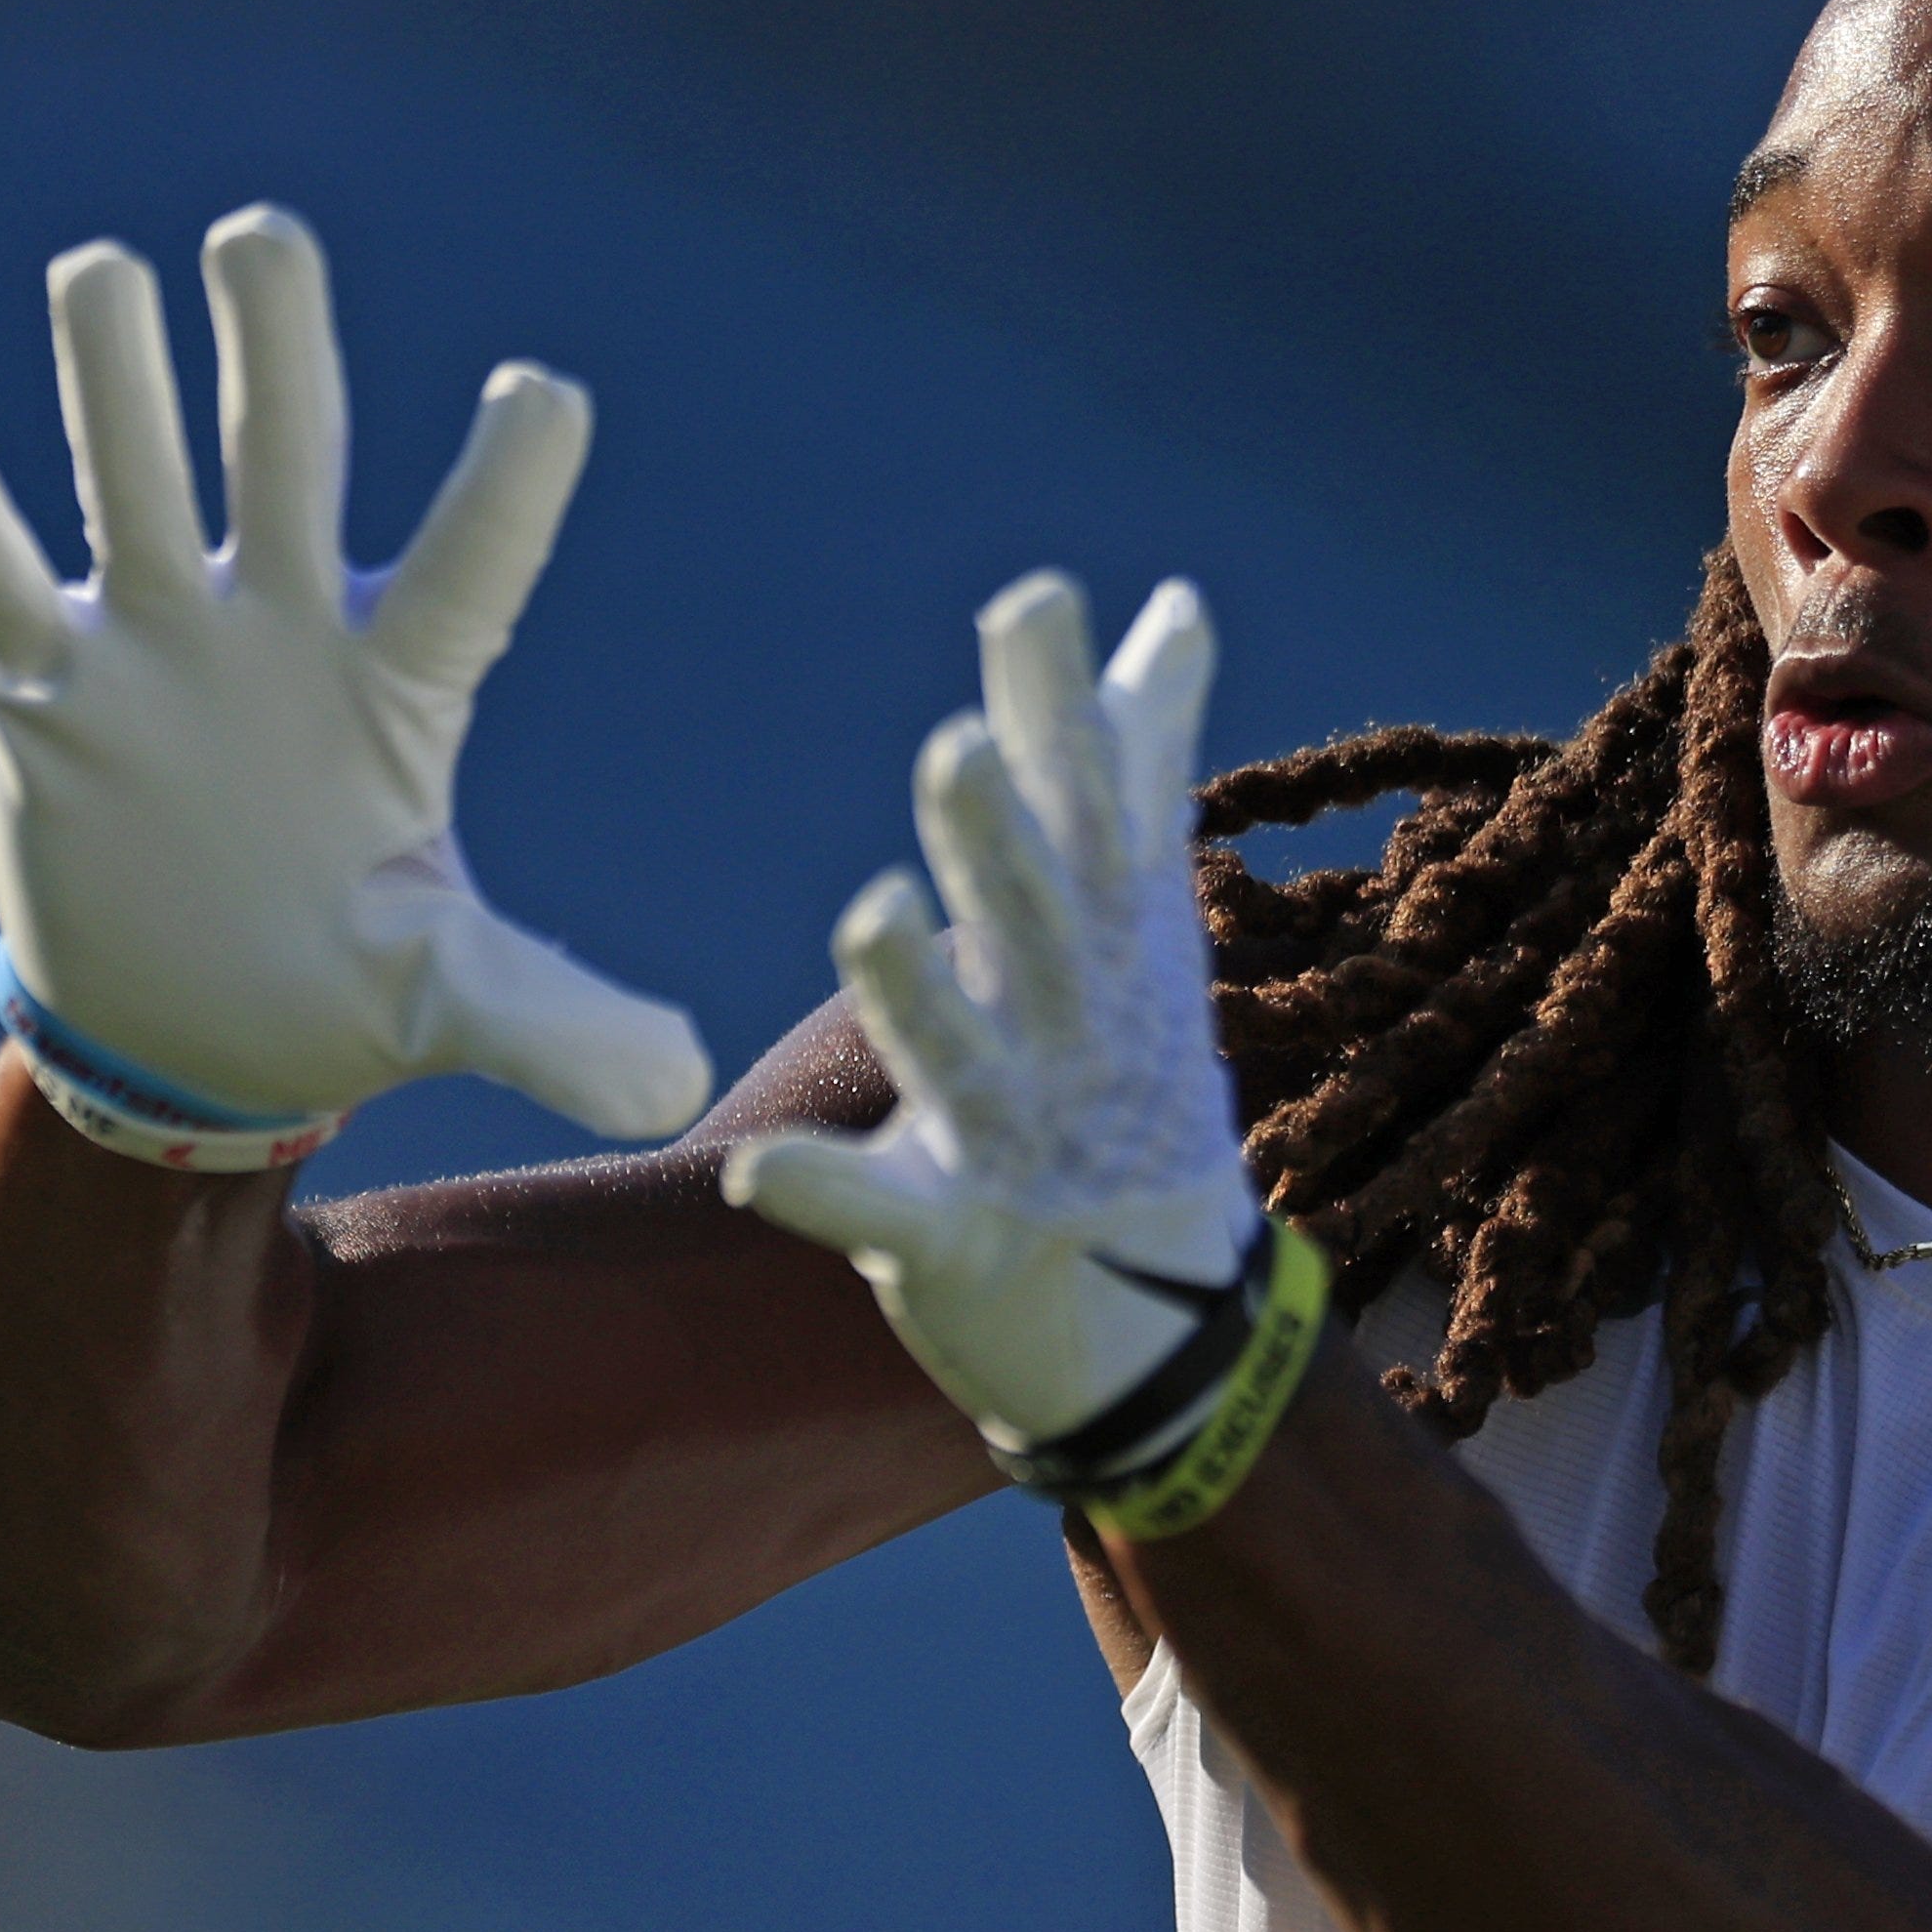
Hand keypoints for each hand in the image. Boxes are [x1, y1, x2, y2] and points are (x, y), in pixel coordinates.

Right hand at [0, 208, 710, 1167]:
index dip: (504, 489)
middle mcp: (274, 627)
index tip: (545, 393)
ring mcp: (153, 641)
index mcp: (395, 686)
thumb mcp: (443, 1002)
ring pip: (131, 478)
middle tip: (263, 238)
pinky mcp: (42, 687)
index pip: (465, 569)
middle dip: (272, 345)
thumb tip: (680, 1085)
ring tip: (103, 271)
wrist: (179, 1036)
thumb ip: (550, 1018)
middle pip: (283, 455)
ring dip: (114, 378)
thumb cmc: (331, 991)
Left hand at [726, 575, 1273, 1473]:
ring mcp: (1016, 1140)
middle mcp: (1067, 1029)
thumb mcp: (1143, 922)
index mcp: (1100, 943)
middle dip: (1000, 841)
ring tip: (869, 914)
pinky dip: (823, 1196)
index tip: (1031, 600)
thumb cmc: (1130, 1088)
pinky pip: (880, 1216)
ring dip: (921, 992)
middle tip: (956, 749)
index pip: (1085, 809)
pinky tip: (754, 1174)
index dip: (1057, 711)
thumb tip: (1177, 605)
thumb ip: (1139, 759)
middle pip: (1032, 921)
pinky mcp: (951, 1244)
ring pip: (959, 1054)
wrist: (1168, 1330)